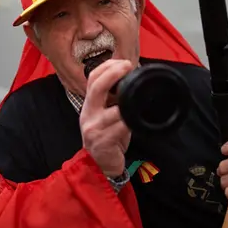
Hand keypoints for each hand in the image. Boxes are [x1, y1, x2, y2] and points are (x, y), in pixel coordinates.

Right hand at [79, 59, 134, 176]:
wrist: (100, 166)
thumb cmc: (108, 137)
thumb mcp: (107, 115)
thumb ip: (114, 99)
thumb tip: (132, 80)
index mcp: (89, 104)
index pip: (92, 79)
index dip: (107, 67)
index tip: (123, 62)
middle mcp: (88, 113)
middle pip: (97, 87)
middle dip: (113, 73)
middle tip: (128, 66)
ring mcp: (93, 128)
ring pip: (114, 109)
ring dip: (128, 101)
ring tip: (139, 95)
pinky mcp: (102, 141)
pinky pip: (120, 127)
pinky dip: (131, 121)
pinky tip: (137, 119)